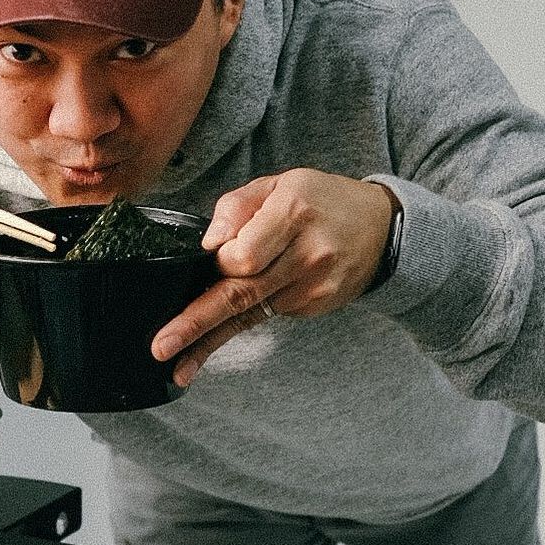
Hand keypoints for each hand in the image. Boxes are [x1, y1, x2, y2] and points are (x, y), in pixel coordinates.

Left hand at [151, 170, 394, 386]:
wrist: (381, 226)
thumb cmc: (321, 200)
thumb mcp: (278, 184)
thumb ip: (236, 206)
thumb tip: (209, 244)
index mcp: (293, 213)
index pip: (242, 255)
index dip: (219, 261)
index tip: (211, 257)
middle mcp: (308, 254)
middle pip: (241, 293)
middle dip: (197, 322)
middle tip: (162, 347)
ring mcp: (315, 286)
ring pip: (250, 313)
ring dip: (210, 337)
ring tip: (177, 360)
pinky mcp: (316, 305)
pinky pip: (269, 313)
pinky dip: (242, 317)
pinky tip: (224, 323)